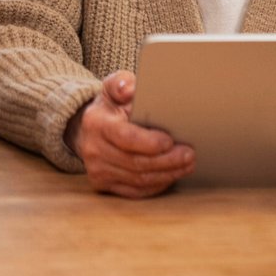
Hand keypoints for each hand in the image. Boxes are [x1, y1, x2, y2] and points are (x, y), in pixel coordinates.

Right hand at [66, 70, 194, 197]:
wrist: (86, 130)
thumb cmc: (109, 107)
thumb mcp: (112, 88)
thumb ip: (121, 83)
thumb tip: (130, 89)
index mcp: (96, 123)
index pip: (125, 137)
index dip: (149, 142)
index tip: (170, 140)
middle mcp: (93, 150)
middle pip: (135, 162)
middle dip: (166, 160)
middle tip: (189, 154)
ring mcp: (97, 171)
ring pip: (138, 180)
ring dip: (166, 174)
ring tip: (187, 164)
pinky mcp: (104, 185)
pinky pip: (135, 191)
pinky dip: (157, 185)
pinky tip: (172, 175)